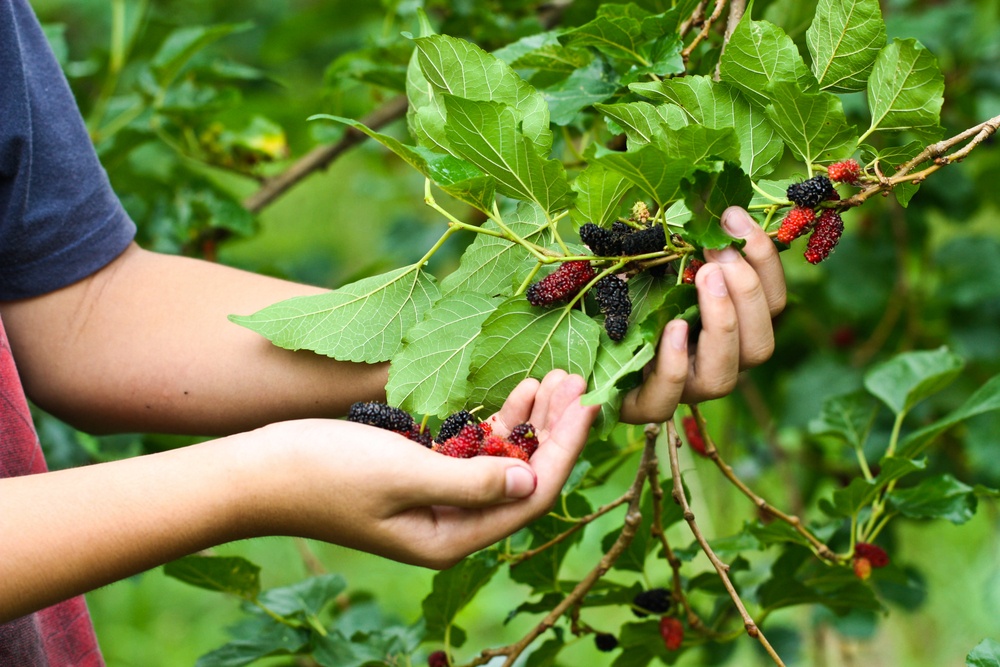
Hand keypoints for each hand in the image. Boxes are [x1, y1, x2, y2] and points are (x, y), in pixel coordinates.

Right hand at [252, 370, 597, 568]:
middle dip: (554, 430)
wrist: (257, 470)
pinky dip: (495, 422)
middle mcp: (450, 524)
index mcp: (451, 536)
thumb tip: (533, 480)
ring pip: (501, 459)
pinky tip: (516, 394)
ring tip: (554, 377)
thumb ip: (472, 479)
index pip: (530, 494)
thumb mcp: (403, 473)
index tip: (589, 403)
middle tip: (577, 380)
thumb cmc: (323, 472)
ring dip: (529, 421)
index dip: (565, 449)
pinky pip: (472, 449)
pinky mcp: (418, 474)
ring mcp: (434, 499)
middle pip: (523, 476)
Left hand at [620, 206, 785, 423]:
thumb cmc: (617, 290)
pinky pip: (666, 398)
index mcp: (729, 327)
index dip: (764, 262)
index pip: (770, 304)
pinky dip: (674, 363)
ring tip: (704, 278)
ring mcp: (680, 390)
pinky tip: (672, 326)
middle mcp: (714, 362)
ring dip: (722, 322)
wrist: (564, 337)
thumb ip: (681, 240)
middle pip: (760, 344)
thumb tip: (710, 199)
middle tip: (717, 251)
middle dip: (746, 292)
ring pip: (725, 376)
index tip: (735, 218)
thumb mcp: (650, 259)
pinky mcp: (638, 406)